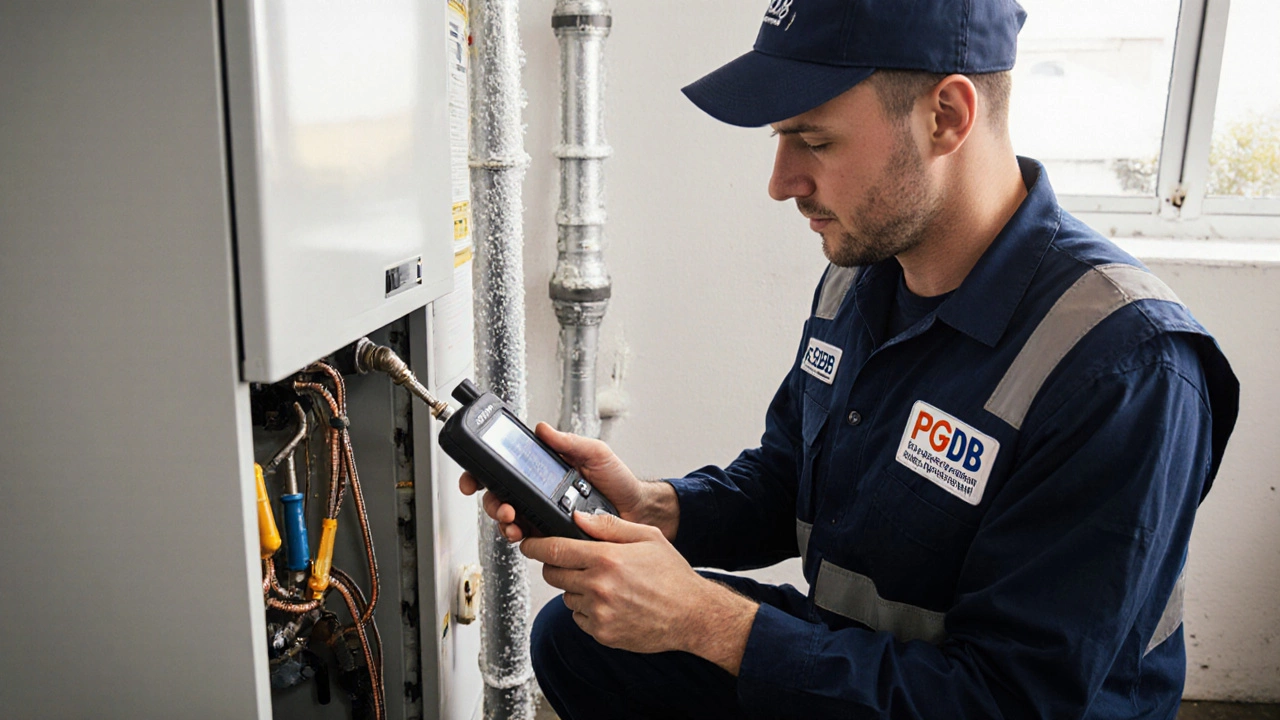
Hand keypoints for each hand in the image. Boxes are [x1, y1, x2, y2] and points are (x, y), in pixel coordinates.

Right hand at [459, 422, 673, 541]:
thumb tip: (543, 429)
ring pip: (509, 520)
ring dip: (503, 521)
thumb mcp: (594, 453)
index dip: (483, 472)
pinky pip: (529, 540)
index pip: (506, 469)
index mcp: (544, 470)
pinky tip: (525, 535)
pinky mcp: (552, 535)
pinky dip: (521, 538)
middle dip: (491, 502)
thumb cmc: (618, 480)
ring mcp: (543, 515)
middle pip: (499, 497)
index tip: (474, 477)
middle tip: (502, 505)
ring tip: (512, 520)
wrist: (636, 509)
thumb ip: (568, 442)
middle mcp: (538, 492)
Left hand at [521, 511, 757, 671]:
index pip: (554, 549)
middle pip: (552, 574)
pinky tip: (611, 603)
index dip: (534, 545)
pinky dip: (588, 610)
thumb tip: (578, 518)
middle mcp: (598, 586)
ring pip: (566, 596)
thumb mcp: (647, 537)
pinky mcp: (602, 633)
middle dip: (556, 565)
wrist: (691, 615)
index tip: (528, 543)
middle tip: (575, 562)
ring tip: (606, 584)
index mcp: (606, 558)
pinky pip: (579, 617)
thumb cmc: (671, 575)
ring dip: (576, 589)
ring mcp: (598, 612)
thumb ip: (608, 525)